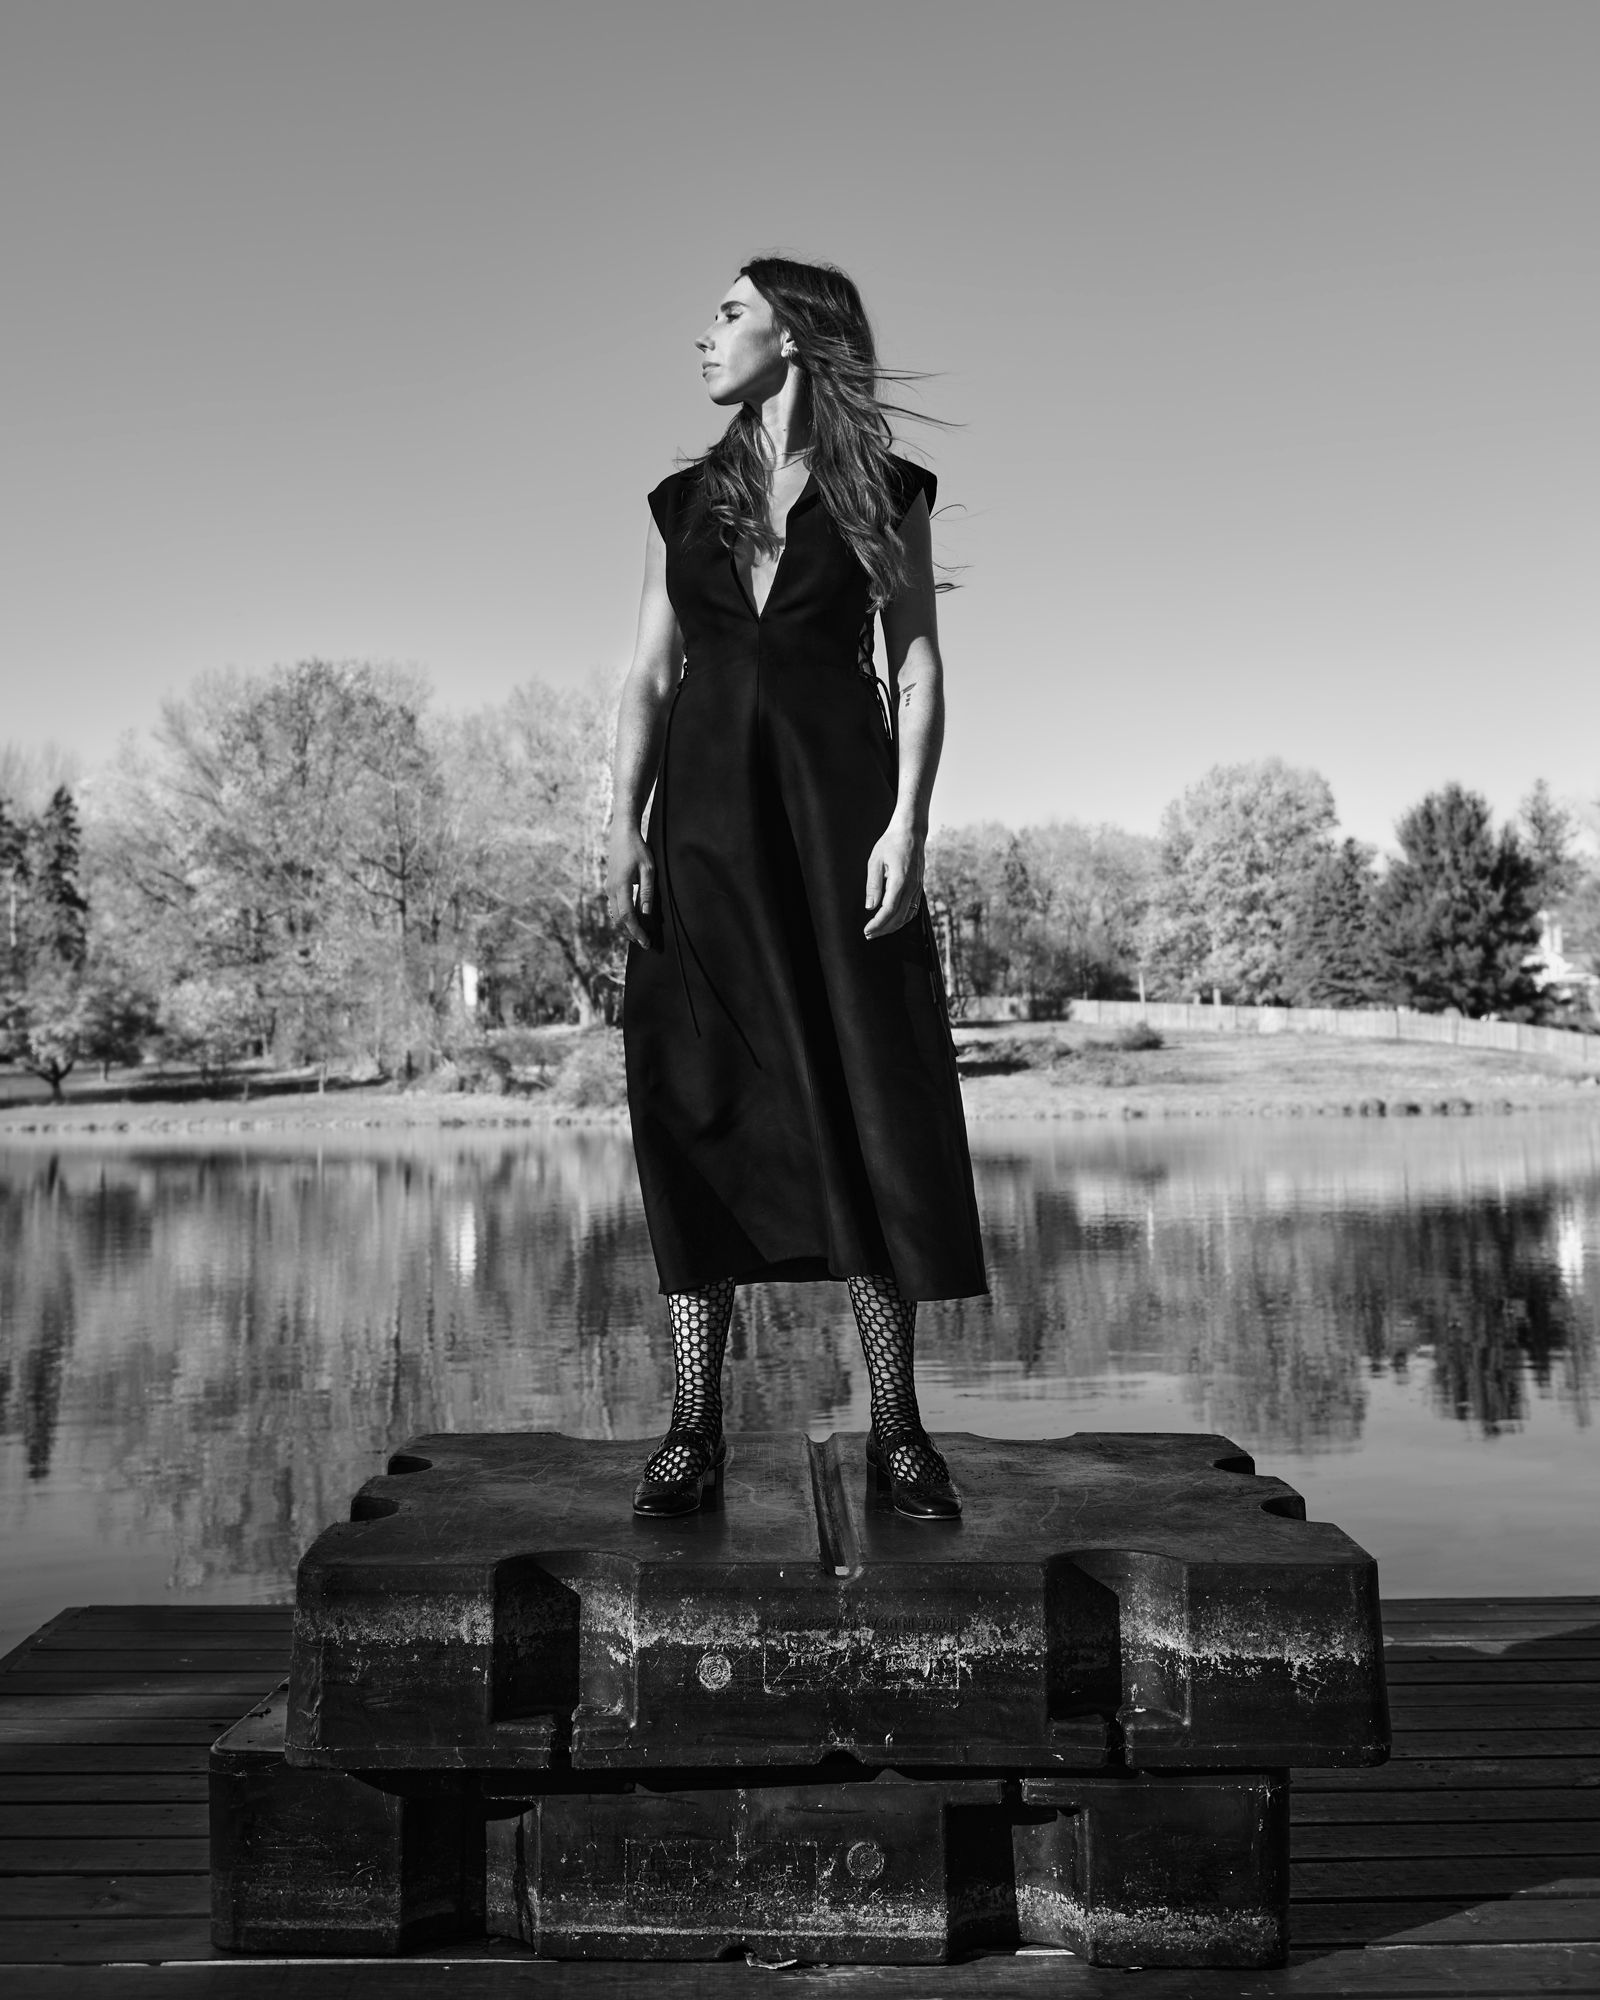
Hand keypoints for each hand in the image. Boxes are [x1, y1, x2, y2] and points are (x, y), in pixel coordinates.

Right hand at [607, 824, 656, 949]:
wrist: (621, 834)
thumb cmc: (638, 849)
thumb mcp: (648, 869)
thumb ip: (647, 892)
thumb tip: (646, 913)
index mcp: (621, 886)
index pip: (627, 916)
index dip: (637, 931)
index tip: (646, 942)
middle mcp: (611, 889)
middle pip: (619, 920)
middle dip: (631, 934)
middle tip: (645, 944)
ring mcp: (608, 888)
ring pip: (615, 915)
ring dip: (626, 928)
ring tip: (639, 936)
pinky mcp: (609, 886)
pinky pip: (614, 907)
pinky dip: (622, 918)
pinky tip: (632, 922)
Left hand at [863, 816, 923, 938]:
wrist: (911, 831)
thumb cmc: (891, 843)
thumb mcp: (875, 861)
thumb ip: (873, 885)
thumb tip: (870, 906)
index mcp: (900, 880)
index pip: (888, 910)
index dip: (877, 924)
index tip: (867, 931)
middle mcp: (912, 887)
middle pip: (899, 917)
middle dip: (883, 929)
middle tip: (869, 935)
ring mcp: (917, 887)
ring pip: (907, 915)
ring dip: (893, 926)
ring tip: (878, 930)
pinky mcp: (919, 887)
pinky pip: (912, 909)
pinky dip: (902, 918)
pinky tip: (892, 920)